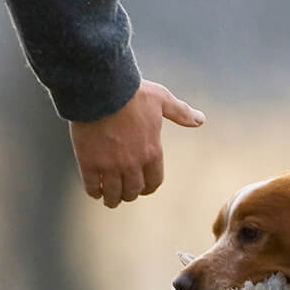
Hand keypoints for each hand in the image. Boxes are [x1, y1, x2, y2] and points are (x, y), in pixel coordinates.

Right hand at [70, 79, 203, 208]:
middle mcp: (132, 163)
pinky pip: (92, 185)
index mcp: (152, 151)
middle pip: (133, 190)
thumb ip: (181, 113)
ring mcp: (110, 165)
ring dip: (112, 199)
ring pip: (113, 192)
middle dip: (130, 194)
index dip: (148, 187)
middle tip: (125, 194)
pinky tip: (94, 191)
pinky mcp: (89, 162)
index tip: (143, 189)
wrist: (102, 90)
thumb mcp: (162, 100)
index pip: (154, 180)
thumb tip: (200, 119)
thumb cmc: (133, 93)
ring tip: (109, 200)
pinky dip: (94, 191)